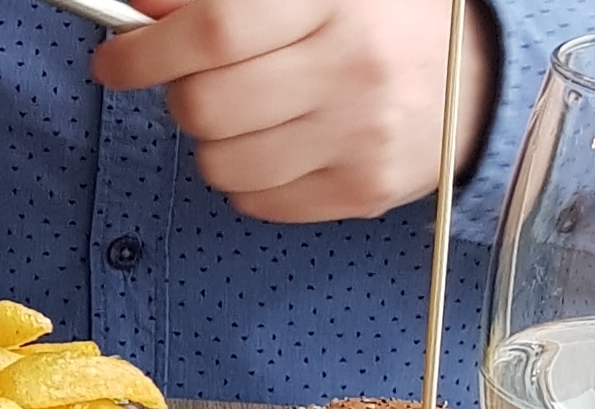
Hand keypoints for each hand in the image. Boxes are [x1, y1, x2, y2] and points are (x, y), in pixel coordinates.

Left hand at [90, 0, 497, 224]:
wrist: (479, 75)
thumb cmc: (380, 20)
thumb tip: (143, 8)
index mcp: (336, 1)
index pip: (215, 31)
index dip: (145, 51)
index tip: (115, 60)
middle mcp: (351, 70)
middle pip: (205, 107)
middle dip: (181, 97)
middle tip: (200, 82)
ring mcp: (358, 138)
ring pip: (221, 165)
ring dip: (216, 142)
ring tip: (254, 113)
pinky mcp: (360, 193)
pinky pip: (256, 203)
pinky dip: (252, 179)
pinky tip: (284, 144)